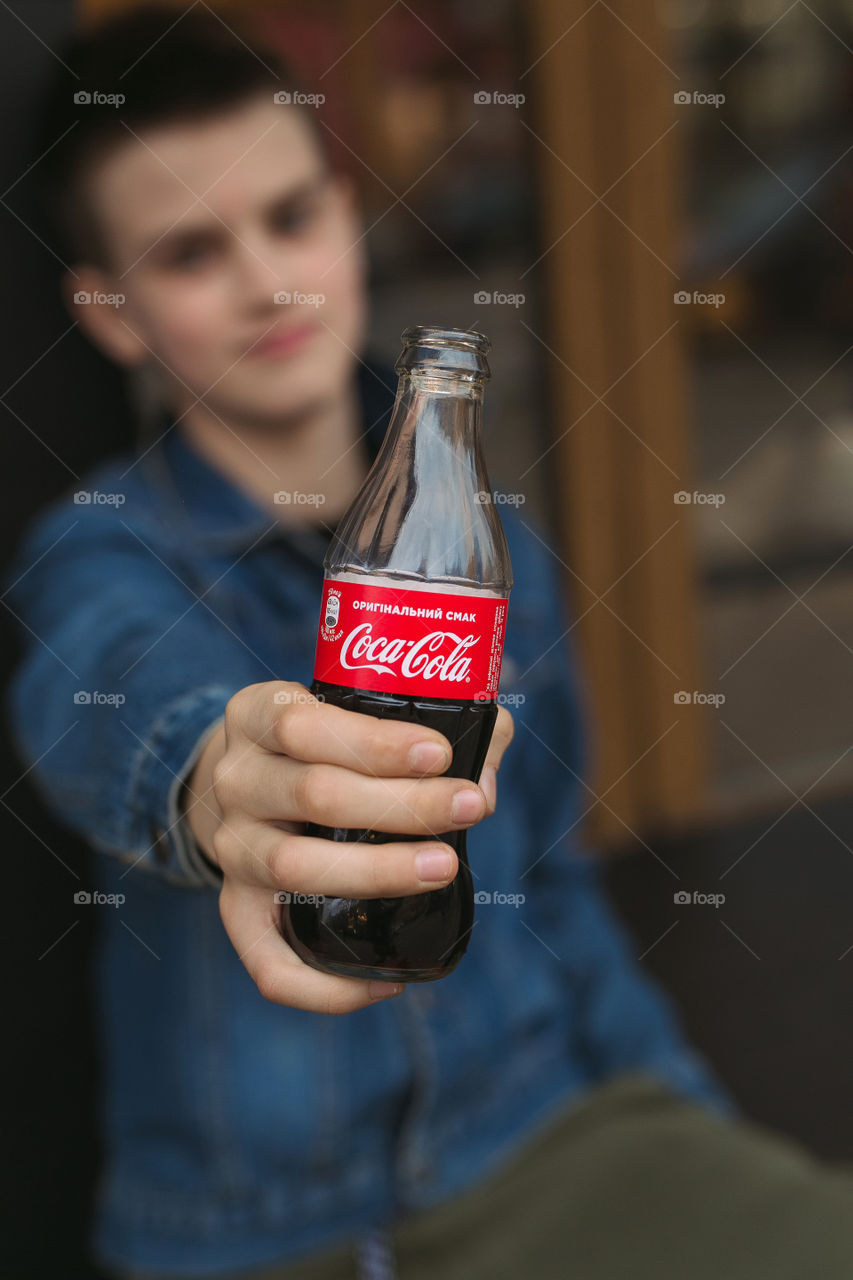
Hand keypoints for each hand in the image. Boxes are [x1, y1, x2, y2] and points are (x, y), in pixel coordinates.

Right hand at [183, 681, 513, 1014]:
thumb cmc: (330, 739)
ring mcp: (230, 849)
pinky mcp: (236, 910)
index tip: (441, 754)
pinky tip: (388, 981)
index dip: (375, 743)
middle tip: (469, 807)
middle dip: (402, 805)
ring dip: (378, 872)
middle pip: (313, 794)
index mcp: (256, 714)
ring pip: (294, 869)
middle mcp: (234, 780)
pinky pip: (267, 965)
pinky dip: (325, 987)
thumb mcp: (359, 709)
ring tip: (445, 868)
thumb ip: (438, 725)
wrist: (253, 780)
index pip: (302, 725)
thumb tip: (485, 787)